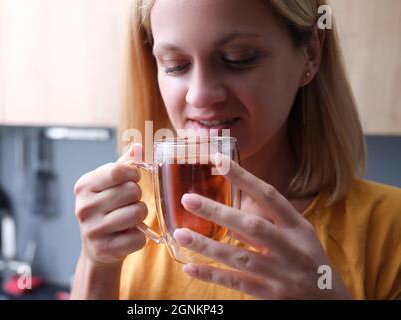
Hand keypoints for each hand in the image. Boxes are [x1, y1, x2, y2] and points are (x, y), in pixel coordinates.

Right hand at [74, 144, 146, 268]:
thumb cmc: (106, 209)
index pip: (118, 171)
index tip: (134, 179)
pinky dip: (140, 236)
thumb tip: (138, 147)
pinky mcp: (105, 249)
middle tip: (130, 203)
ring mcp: (93, 230)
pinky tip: (128, 234)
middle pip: (132, 191)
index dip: (133, 173)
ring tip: (131, 218)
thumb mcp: (109, 184)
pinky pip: (139, 238)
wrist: (96, 247)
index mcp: (84, 186)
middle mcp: (85, 207)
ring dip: (141, 215)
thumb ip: (123, 165)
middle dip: (138, 196)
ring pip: (138, 213)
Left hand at [173, 154, 351, 298]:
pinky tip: (190, 267)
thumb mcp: (299, 235)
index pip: (270, 196)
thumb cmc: (309, 261)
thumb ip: (270, 220)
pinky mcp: (271, 295)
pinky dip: (212, 275)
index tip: (218, 160)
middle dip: (218, 212)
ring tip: (181, 234)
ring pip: (239, 257)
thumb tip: (233, 205)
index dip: (244, 178)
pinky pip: (236, 283)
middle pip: (252, 226)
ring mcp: (281, 273)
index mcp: (298, 227)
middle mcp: (291, 248)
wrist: (331, 302)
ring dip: (207, 246)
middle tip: (188, 199)